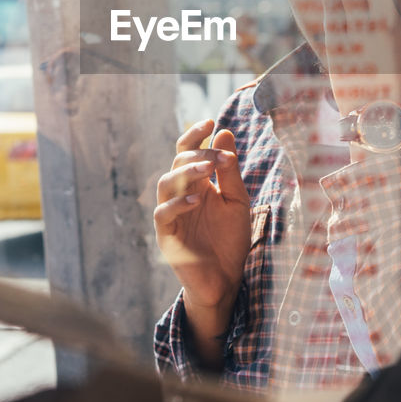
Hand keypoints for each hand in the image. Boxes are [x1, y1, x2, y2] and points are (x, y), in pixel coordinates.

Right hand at [154, 119, 250, 317]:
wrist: (227, 280)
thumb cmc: (230, 240)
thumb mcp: (237, 201)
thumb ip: (230, 171)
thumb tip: (224, 132)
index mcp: (196, 184)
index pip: (187, 152)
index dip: (194, 135)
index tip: (210, 121)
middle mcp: (180, 196)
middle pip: (177, 164)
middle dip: (198, 154)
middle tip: (219, 156)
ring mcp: (171, 216)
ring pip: (166, 184)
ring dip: (186, 173)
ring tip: (206, 169)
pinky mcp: (167, 237)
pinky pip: (164, 215)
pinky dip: (177, 204)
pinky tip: (196, 199)